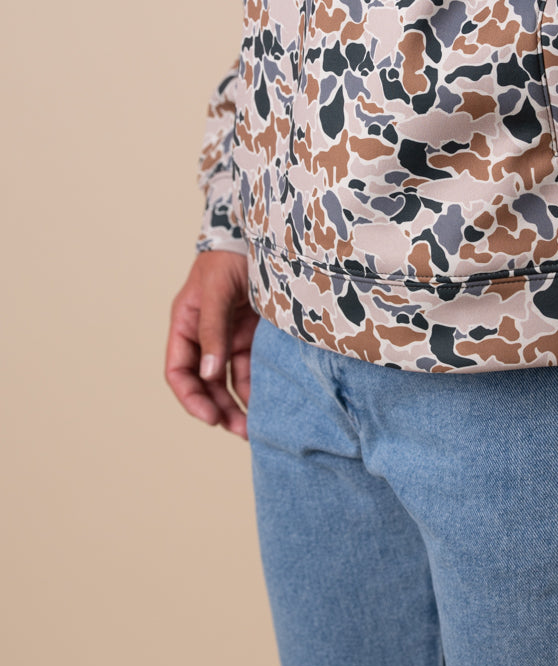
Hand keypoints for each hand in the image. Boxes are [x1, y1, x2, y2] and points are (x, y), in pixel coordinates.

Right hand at [165, 251, 257, 439]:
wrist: (263, 235)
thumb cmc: (230, 257)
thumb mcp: (216, 291)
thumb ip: (212, 330)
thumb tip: (210, 374)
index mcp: (186, 325)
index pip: (179, 371)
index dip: (191, 397)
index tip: (210, 417)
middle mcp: (205, 335)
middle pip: (206, 383)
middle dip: (219, 408)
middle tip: (241, 431)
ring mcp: (230, 336)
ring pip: (230, 379)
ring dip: (240, 403)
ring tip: (255, 428)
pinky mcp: (254, 334)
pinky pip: (253, 366)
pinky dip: (257, 386)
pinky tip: (269, 403)